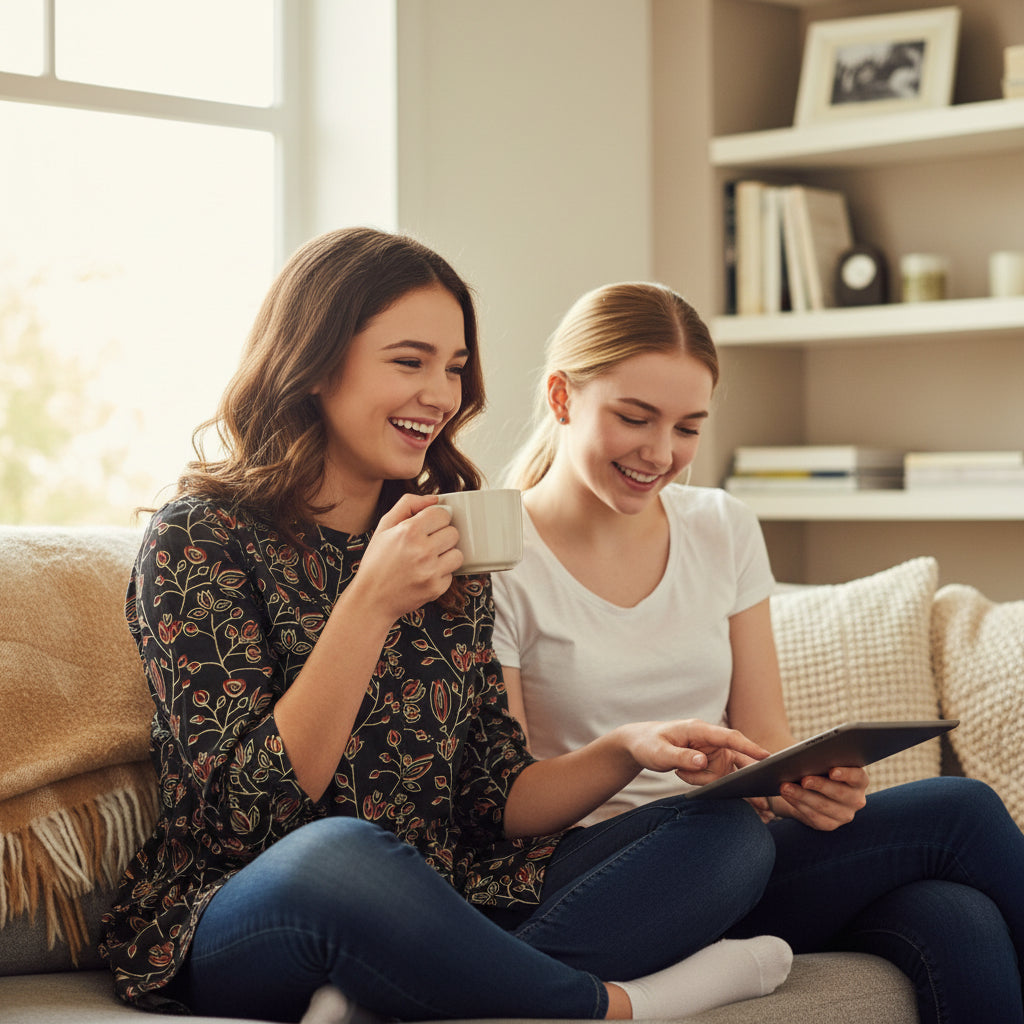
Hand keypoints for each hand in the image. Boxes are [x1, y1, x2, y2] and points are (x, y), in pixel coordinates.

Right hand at [350, 494, 461, 621]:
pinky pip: (452, 573)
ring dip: (446, 555)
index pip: (442, 514)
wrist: (371, 599)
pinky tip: (425, 574)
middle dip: (442, 536)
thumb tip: (435, 498)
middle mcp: (422, 551)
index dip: (436, 519)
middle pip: (453, 533)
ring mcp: (430, 571)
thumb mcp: (384, 527)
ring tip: (428, 560)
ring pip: (457, 554)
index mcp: (408, 531)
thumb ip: (408, 504)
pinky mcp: (436, 588)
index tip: (428, 527)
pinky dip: (441, 574)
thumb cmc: (377, 561)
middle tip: (426, 544)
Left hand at [617, 719, 769, 781]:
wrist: (641, 744)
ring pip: (722, 775)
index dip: (750, 747)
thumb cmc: (649, 743)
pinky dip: (703, 783)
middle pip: (736, 759)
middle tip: (761, 802)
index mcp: (700, 729)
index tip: (768, 757)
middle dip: (746, 778)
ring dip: (703, 781)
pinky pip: (715, 780)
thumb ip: (681, 757)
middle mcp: (711, 741)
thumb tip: (702, 761)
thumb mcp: (660, 752)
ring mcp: (713, 753)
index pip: (730, 737)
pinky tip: (684, 776)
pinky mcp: (711, 764)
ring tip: (678, 772)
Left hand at [773, 765, 868, 830]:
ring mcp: (844, 814)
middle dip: (820, 785)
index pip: (858, 776)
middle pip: (839, 793)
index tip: (832, 771)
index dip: (846, 774)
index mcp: (859, 780)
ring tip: (785, 787)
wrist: (811, 788)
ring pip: (824, 806)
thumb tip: (800, 756)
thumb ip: (819, 757)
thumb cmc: (818, 767)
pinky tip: (787, 796)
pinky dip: (798, 804)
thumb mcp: (821, 761)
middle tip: (803, 779)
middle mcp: (856, 799)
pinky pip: (814, 816)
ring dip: (802, 796)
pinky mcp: (830, 824)